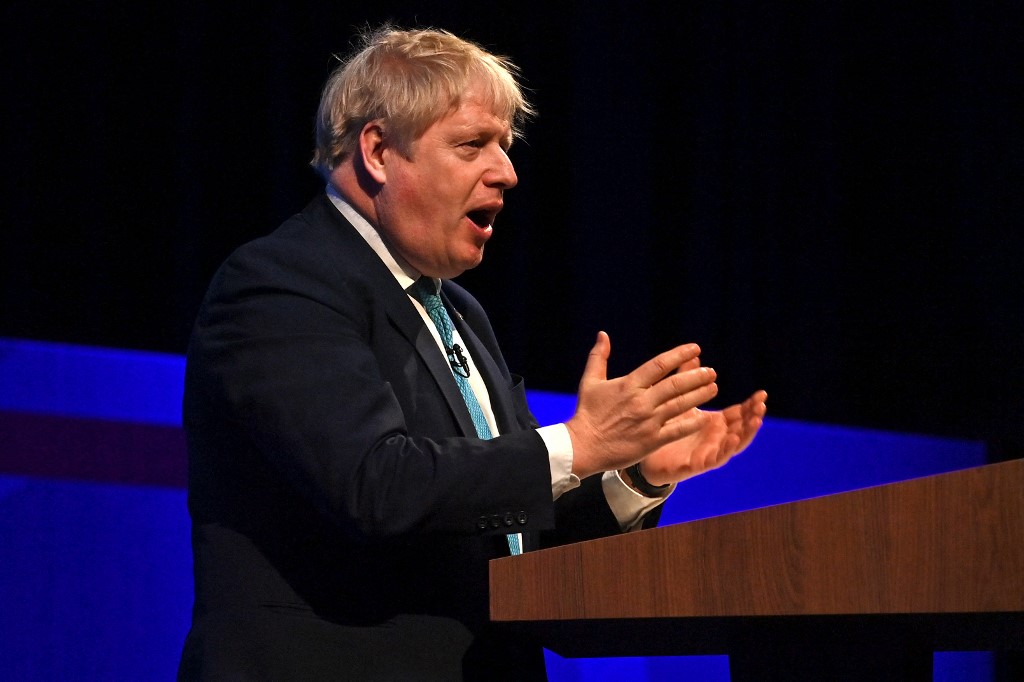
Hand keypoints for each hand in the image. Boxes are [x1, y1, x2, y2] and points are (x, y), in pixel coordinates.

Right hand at [565, 332, 719, 478]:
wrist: (582, 446)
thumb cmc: (586, 413)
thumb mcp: (590, 381)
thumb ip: (599, 357)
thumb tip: (603, 334)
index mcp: (628, 385)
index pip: (659, 365)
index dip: (680, 355)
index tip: (695, 348)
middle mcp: (641, 401)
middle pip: (675, 385)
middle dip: (697, 376)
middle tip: (711, 371)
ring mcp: (648, 422)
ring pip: (680, 405)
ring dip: (700, 395)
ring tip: (713, 387)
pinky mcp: (651, 441)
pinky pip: (677, 430)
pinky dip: (692, 423)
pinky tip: (705, 417)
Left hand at [638, 390, 767, 485]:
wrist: (647, 453)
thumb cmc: (668, 426)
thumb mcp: (679, 401)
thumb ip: (688, 380)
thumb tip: (693, 356)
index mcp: (716, 423)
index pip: (740, 413)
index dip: (752, 405)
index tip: (762, 393)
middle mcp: (716, 438)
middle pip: (742, 428)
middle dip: (754, 417)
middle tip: (762, 405)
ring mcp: (709, 452)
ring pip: (734, 445)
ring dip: (746, 433)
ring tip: (755, 421)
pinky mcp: (697, 464)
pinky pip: (715, 458)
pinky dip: (726, 450)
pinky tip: (732, 439)